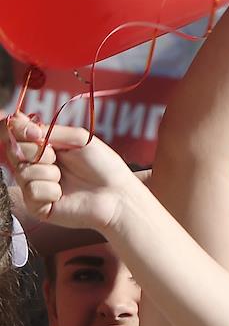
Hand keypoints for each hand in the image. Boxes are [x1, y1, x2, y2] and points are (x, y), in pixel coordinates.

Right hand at [3, 114, 137, 231]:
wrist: (117, 194)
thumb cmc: (103, 166)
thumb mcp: (78, 139)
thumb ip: (48, 130)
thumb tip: (16, 119)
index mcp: (44, 147)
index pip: (15, 134)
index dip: (18, 130)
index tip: (34, 132)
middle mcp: (36, 166)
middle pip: (15, 151)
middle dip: (37, 151)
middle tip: (57, 157)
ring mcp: (35, 186)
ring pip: (23, 171)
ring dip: (49, 172)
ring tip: (65, 178)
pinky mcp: (37, 206)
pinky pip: (31, 190)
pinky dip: (50, 190)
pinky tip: (63, 194)